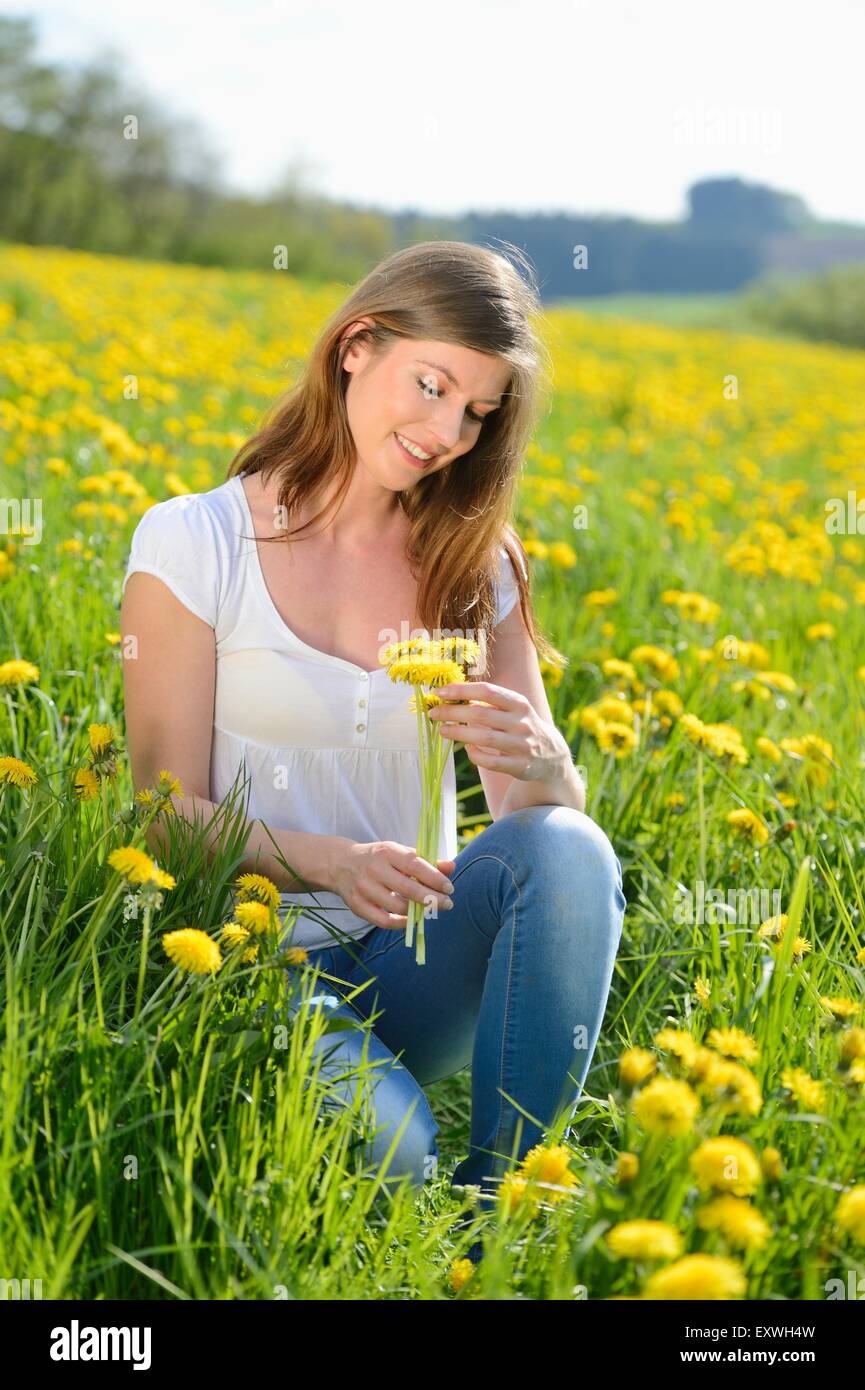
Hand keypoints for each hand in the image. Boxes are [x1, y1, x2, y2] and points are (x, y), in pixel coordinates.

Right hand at [328, 841, 456, 930]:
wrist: (339, 863)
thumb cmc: (378, 858)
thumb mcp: (399, 852)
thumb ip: (426, 860)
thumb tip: (452, 867)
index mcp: (387, 851)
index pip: (414, 865)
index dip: (434, 878)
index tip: (449, 888)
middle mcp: (374, 869)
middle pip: (408, 888)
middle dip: (432, 899)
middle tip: (448, 904)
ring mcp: (363, 888)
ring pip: (397, 906)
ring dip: (418, 912)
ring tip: (431, 910)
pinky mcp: (356, 905)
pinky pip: (383, 921)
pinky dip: (401, 923)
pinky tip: (412, 919)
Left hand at [428, 680, 570, 781]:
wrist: (551, 755)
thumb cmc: (521, 726)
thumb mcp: (513, 709)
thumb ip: (488, 702)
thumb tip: (452, 695)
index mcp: (519, 704)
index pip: (487, 691)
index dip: (461, 690)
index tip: (440, 692)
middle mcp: (522, 723)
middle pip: (481, 714)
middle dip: (453, 712)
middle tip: (434, 712)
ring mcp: (523, 746)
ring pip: (484, 739)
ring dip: (459, 733)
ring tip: (442, 730)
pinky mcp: (520, 766)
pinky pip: (492, 762)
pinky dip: (476, 755)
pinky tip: (468, 749)